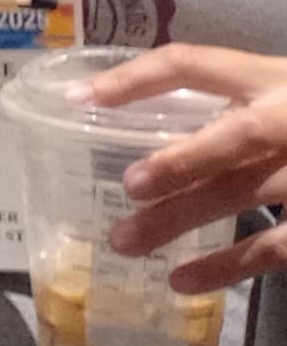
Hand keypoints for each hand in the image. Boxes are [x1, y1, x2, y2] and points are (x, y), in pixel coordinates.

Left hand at [95, 46, 286, 288]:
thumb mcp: (279, 89)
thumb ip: (232, 100)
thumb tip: (135, 115)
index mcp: (271, 77)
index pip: (193, 64)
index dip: (134, 78)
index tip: (79, 99)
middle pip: (233, 137)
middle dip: (181, 161)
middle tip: (128, 187)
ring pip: (247, 194)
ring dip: (183, 220)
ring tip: (125, 244)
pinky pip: (276, 246)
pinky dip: (228, 266)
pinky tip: (184, 282)